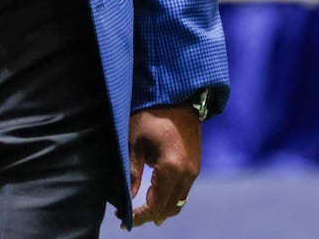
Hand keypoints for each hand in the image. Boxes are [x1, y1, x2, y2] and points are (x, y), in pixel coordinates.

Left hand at [127, 106, 201, 226]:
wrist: (178, 97)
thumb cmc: (150, 116)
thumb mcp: (134, 143)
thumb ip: (131, 173)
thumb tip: (126, 199)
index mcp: (171, 168)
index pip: (156, 205)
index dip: (140, 216)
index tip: (123, 219)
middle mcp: (187, 174)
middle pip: (169, 208)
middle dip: (149, 216)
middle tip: (129, 218)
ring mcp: (194, 171)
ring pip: (178, 202)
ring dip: (161, 210)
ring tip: (142, 213)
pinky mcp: (195, 166)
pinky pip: (183, 192)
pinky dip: (170, 199)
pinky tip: (157, 199)